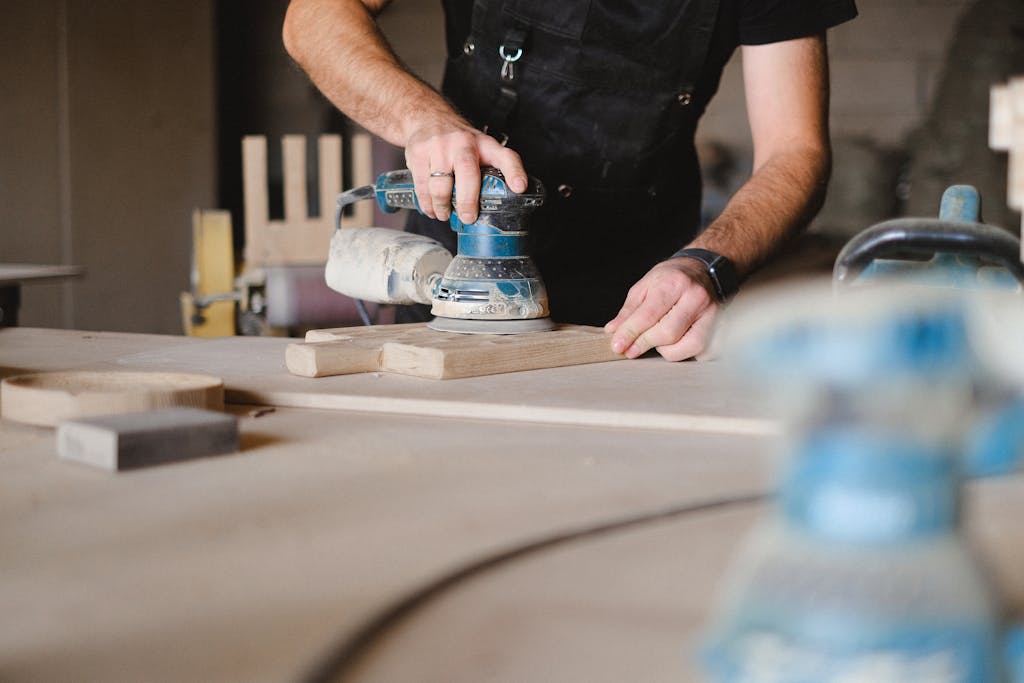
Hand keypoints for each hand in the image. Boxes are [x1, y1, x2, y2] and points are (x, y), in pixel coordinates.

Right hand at [404, 117, 527, 223]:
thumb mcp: (479, 147)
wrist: (427, 117)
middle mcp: (463, 142)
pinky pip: (422, 186)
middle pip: (467, 172)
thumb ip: (489, 169)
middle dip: (468, 200)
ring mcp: (439, 147)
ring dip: (442, 206)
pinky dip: (427, 203)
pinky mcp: (419, 153)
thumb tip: (499, 207)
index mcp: (485, 144)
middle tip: (468, 217)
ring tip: (444, 215)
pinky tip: (431, 209)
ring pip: (440, 185)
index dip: (514, 172)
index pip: (505, 156)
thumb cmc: (458, 141)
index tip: (519, 188)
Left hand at [604, 258, 718, 360]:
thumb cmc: (672, 279)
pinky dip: (685, 353)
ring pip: (686, 347)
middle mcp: (696, 298)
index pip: (648, 315)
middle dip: (645, 344)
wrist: (703, 270)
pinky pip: (701, 353)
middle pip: (667, 333)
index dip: (630, 333)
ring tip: (658, 341)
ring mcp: (712, 314)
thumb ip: (629, 310)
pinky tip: (677, 342)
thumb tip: (613, 331)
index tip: (617, 346)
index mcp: (675, 284)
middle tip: (632, 349)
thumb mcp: (645, 286)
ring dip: (665, 350)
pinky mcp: (721, 329)